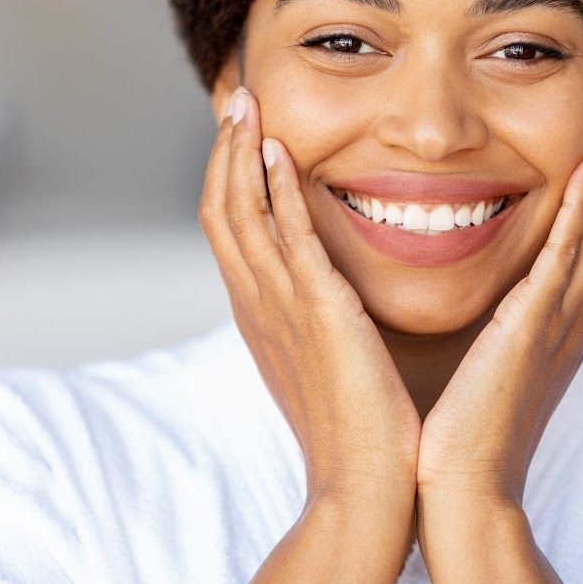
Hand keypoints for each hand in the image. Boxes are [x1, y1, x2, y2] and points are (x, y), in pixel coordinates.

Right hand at [200, 86, 421, 506]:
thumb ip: (317, 321)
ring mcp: (281, 307)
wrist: (362, 484)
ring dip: (241, 154)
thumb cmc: (355, 432)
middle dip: (225, 151)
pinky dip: (276, 194)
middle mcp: (258, 305)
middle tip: (235, 99)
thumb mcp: (323, 362)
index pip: (229, 228)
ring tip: (247, 105)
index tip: (242, 133)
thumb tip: (326, 295)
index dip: (230, 176)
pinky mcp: (317, 312)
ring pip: (241, 214)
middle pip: (220, 208)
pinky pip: (287, 240)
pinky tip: (280, 154)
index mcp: (259, 314)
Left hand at [415, 99, 582, 503]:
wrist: (460, 491)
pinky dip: (579, 214)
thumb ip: (494, 322)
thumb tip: (482, 293)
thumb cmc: (460, 435)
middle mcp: (573, 320)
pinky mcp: (534, 333)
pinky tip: (582, 172)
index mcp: (561, 325)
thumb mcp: (487, 363)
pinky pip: (565, 262)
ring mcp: (560, 326)